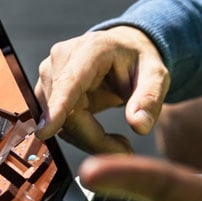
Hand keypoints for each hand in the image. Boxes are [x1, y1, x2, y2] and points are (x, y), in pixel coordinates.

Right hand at [35, 26, 169, 154]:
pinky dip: (81, 136)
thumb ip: (150, 99)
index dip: (57, 109)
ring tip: (119, 140)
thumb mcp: (156, 76)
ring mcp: (49, 74)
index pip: (69, 83)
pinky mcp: (46, 91)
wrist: (123, 51)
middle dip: (95, 140)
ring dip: (89, 140)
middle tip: (126, 150)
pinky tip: (101, 133)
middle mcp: (62, 58)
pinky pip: (59, 125)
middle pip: (67, 114)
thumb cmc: (138, 61)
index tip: (44, 132)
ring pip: (61, 124)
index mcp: (90, 50)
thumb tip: (139, 126)